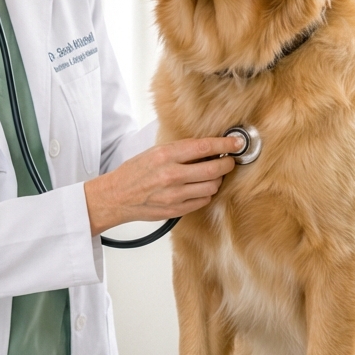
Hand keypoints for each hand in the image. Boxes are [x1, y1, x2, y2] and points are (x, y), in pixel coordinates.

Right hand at [84, 137, 242, 236]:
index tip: (237, 143)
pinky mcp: (176, 210)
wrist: (117, 196)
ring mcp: (174, 195)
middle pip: (214, 169)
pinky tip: (200, 188)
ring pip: (211, 187)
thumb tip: (207, 148)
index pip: (204, 147)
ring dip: (216, 180)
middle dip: (227, 164)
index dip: (225, 145)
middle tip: (229, 161)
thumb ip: (180, 151)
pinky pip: (202, 201)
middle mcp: (171, 175)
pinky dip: (206, 194)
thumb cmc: (134, 172)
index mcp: (165, 155)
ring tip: (212, 175)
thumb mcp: (154, 152)